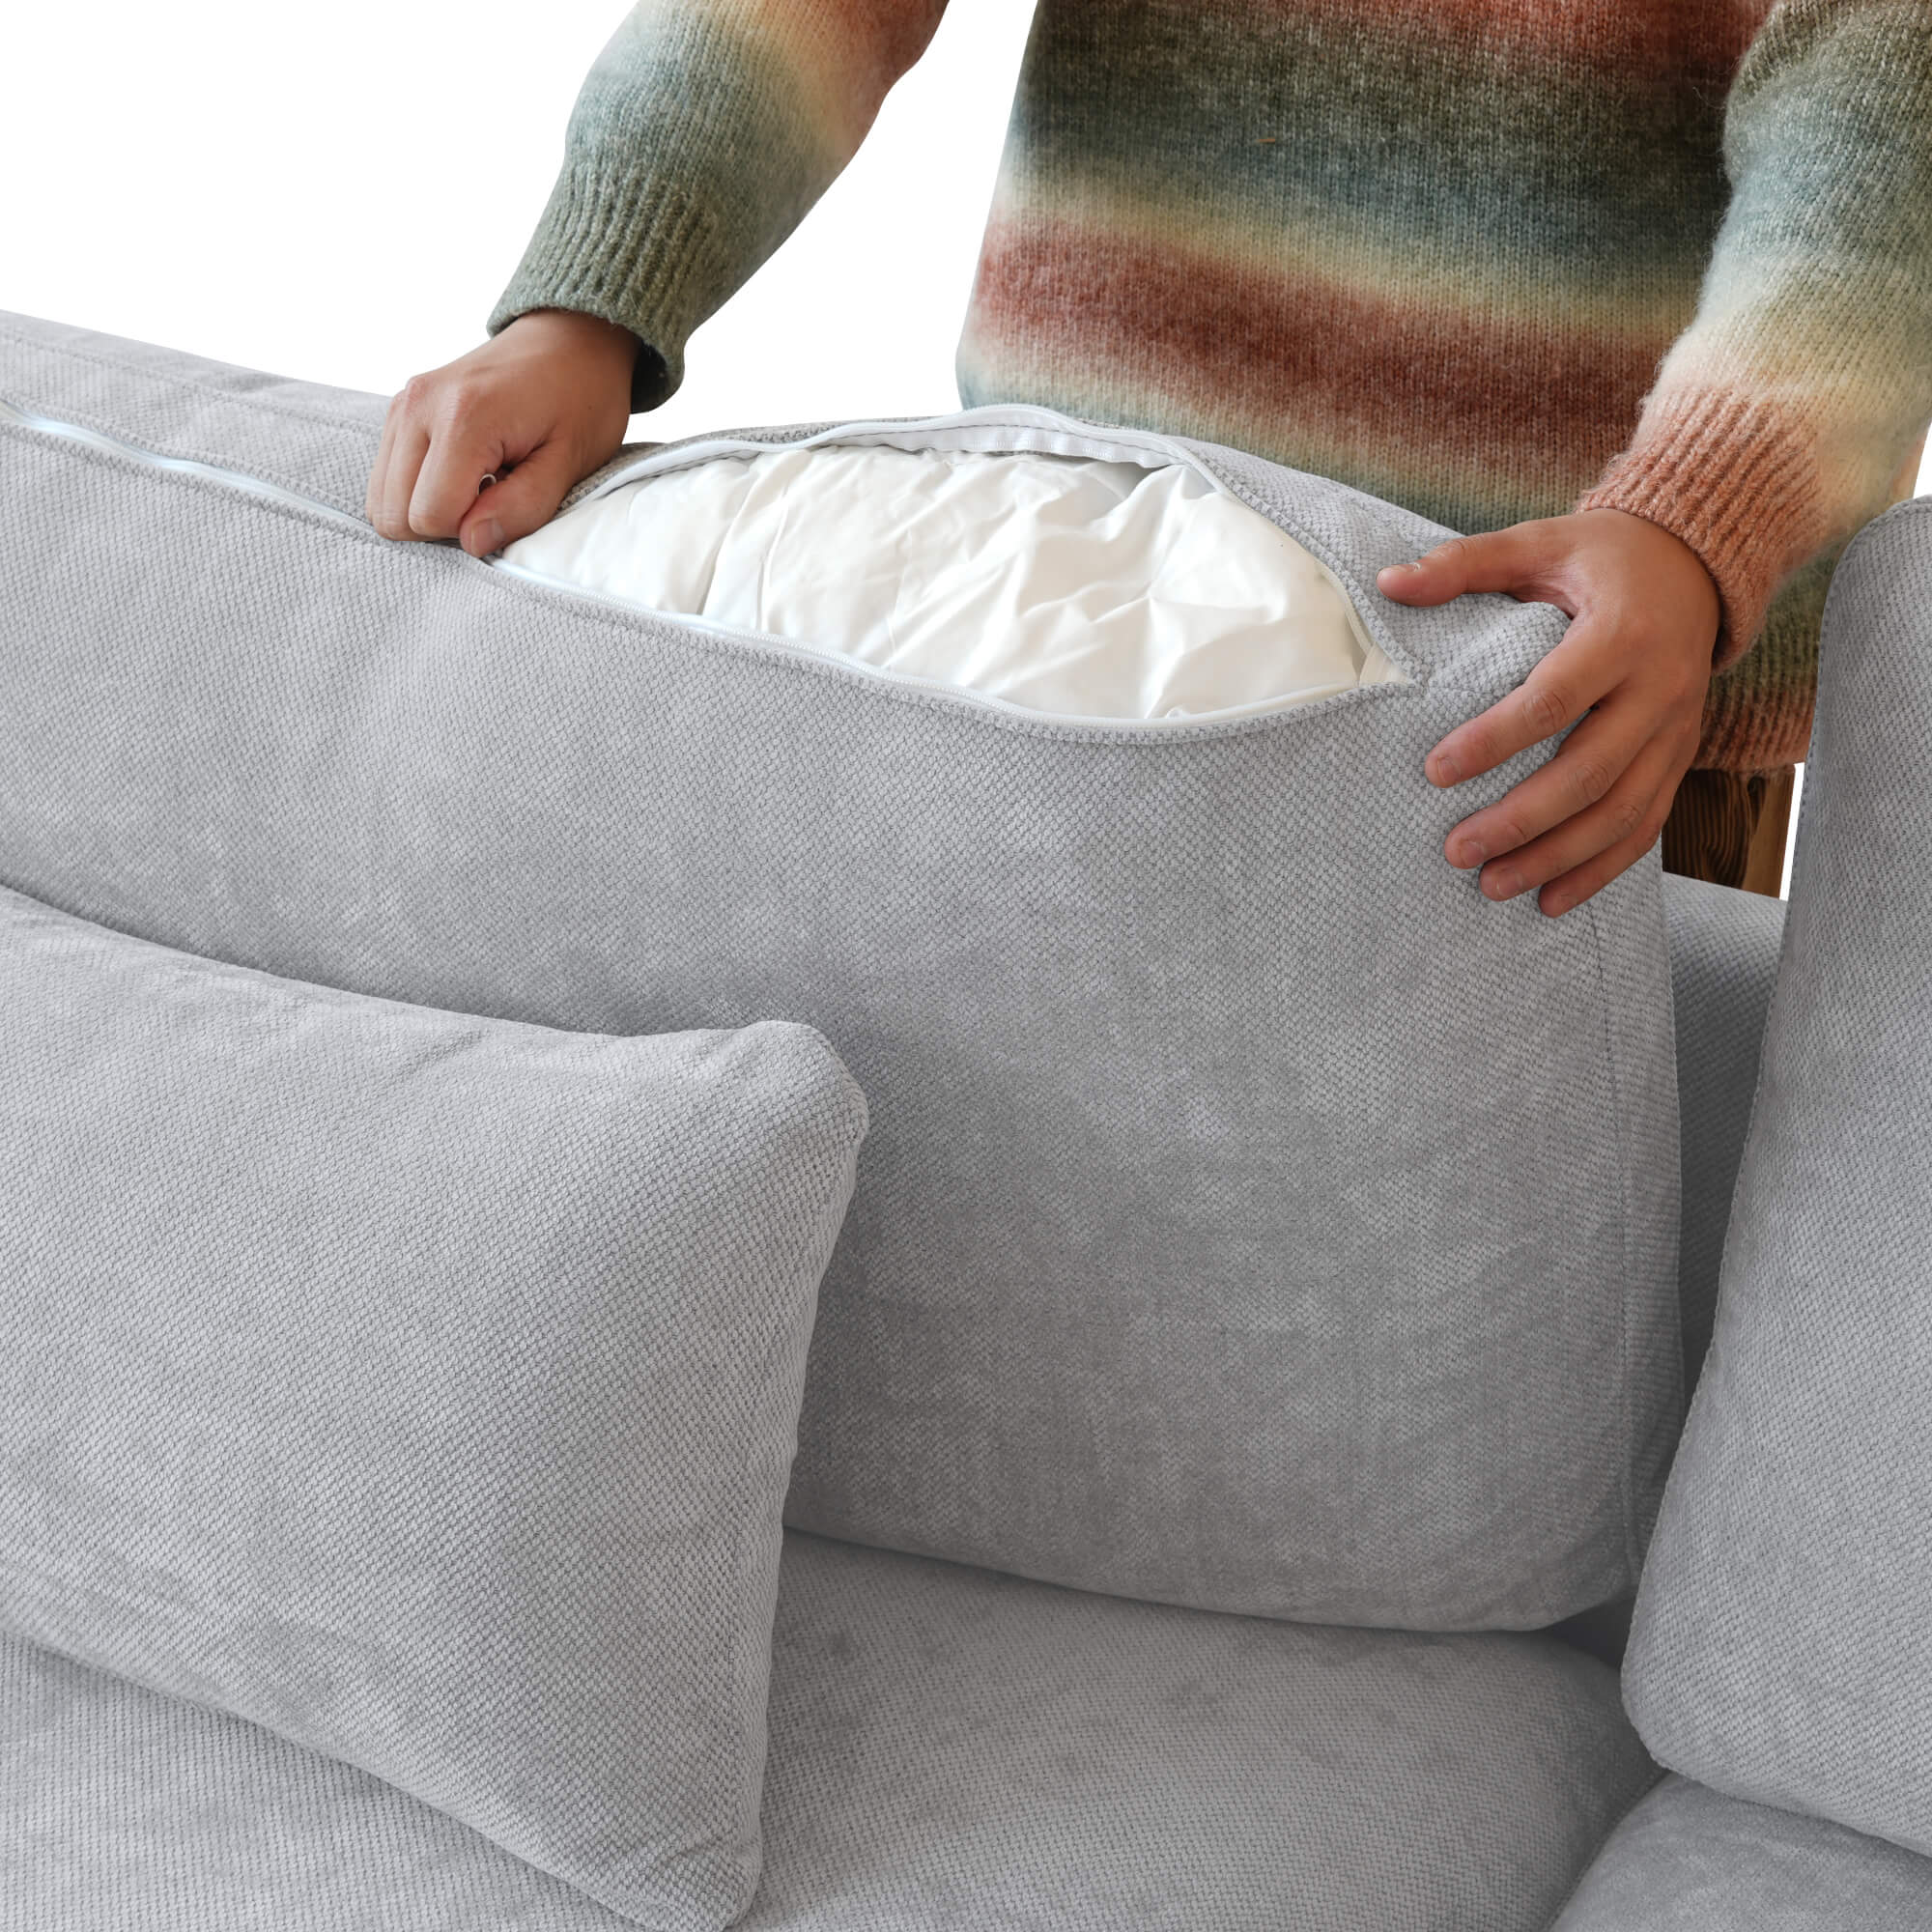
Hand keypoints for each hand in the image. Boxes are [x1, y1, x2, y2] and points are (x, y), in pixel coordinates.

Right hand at [364, 309, 639, 557]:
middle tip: (491, 498)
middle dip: (442, 525)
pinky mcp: (399, 408)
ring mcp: (402, 403)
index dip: (468, 531)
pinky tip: (460, 473)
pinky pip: (387, 478)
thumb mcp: (569, 462)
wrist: (569, 341)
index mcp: (463, 417)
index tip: (505, 504)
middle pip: (394, 514)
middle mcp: (419, 405)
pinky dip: (418, 489)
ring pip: (381, 501)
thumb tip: (471, 542)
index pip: (429, 516)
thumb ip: (521, 507)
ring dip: (427, 508)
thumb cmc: (580, 400)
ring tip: (477, 484)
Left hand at [1376, 509, 1718, 916]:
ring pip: (1620, 812)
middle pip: (1588, 773)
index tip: (1436, 770)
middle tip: (1456, 850)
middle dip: (1521, 820)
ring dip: (1556, 858)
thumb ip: (1465, 564)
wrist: (1699, 565)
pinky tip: (1552, 900)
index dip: (1494, 740)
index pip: (1554, 700)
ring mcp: (1676, 730)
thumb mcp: (1539, 543)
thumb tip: (1388, 583)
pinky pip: (1646, 825)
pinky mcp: (1681, 757)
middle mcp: (1659, 690)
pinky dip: (1601, 869)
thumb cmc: (1605, 557)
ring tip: (1492, 886)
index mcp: (1622, 634)